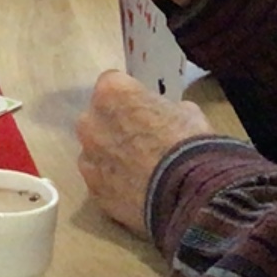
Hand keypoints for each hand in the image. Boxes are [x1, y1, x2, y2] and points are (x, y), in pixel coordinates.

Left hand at [76, 66, 215, 236]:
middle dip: (114, 125)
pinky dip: (112, 183)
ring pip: (95, 151)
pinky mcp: (92, 190)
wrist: (188, 193)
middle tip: (139, 138)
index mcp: (111, 93)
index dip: (129, 96)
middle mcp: (90, 123)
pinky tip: (134, 190)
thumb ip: (161, 108)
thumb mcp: (185, 110)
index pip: (112, 83)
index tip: (142, 107)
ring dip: (110, 155)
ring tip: (137, 169)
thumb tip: (162, 117)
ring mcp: (87, 159)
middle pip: (97, 118)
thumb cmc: (188, 143)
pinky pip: (100, 180)